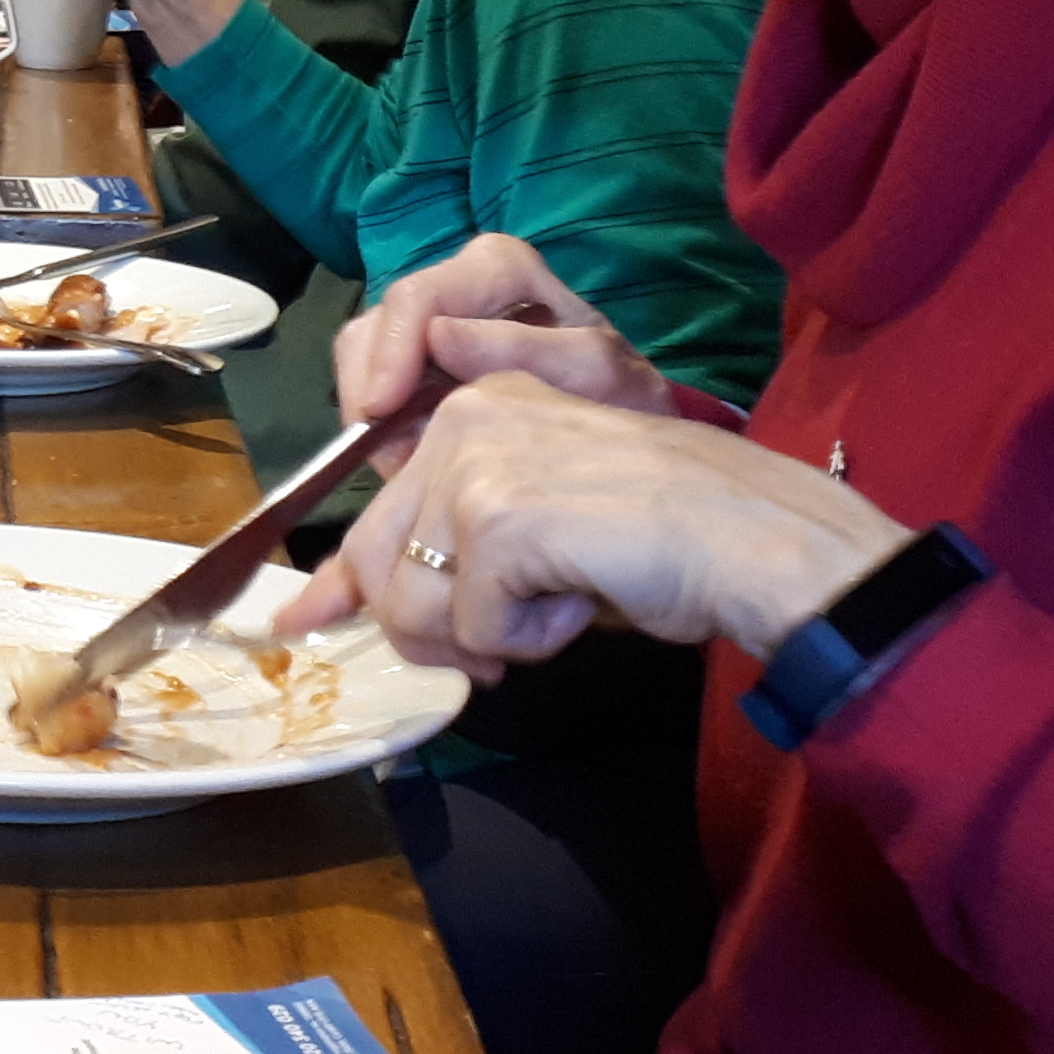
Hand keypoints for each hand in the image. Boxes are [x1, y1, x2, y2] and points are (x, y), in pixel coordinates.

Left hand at [261, 371, 912, 675]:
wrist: (750, 539)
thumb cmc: (656, 541)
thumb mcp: (527, 537)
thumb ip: (433, 558)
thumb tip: (309, 613)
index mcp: (470, 407)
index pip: (368, 508)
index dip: (342, 582)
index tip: (303, 619)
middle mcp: (461, 418)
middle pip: (375, 562)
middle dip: (426, 629)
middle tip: (498, 646)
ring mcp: (476, 461)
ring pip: (413, 603)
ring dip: (484, 637)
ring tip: (557, 606)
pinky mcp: (501, 516)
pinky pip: (471, 625)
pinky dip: (526, 639)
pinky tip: (579, 601)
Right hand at [328, 232, 681, 430]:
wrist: (628, 426)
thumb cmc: (620, 395)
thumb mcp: (599, 375)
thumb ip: (528, 353)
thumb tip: (438, 338)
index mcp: (499, 268)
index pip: (417, 297)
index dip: (390, 354)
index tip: (381, 413)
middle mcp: (455, 282)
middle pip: (376, 324)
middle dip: (373, 393)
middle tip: (394, 458)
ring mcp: (432, 321)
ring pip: (362, 355)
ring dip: (373, 415)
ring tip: (407, 465)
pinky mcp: (418, 361)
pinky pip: (374, 386)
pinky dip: (381, 427)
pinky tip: (411, 460)